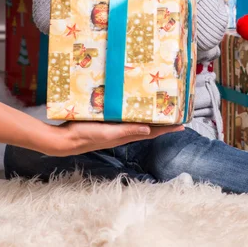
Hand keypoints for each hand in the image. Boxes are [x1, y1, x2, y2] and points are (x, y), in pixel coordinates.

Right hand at [44, 122, 183, 156]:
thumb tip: (149, 131)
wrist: (65, 141)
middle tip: (174, 112)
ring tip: (159, 108)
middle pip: (148, 126)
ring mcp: (114, 128)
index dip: (167, 128)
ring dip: (149, 116)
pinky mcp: (105, 123)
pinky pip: (124, 117)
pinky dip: (132, 112)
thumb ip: (126, 131)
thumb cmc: (86, 136)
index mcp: (126, 135)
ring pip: (137, 121)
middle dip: (162, 121)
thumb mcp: (108, 133)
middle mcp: (123, 133)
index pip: (152, 132)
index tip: (183, 124)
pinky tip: (132, 105)